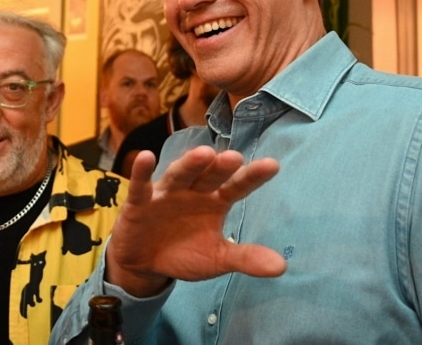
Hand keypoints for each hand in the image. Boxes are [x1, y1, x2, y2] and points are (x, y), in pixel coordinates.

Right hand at [105, 146, 285, 296]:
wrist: (146, 262)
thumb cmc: (185, 252)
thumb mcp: (217, 258)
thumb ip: (246, 258)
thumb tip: (281, 267)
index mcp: (216, 202)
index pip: (237, 187)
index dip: (253, 177)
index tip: (273, 165)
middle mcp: (194, 191)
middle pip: (209, 176)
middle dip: (221, 167)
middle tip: (234, 157)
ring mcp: (167, 194)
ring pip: (180, 175)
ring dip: (189, 164)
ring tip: (203, 154)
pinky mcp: (140, 202)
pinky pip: (141, 186)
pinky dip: (142, 172)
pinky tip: (144, 157)